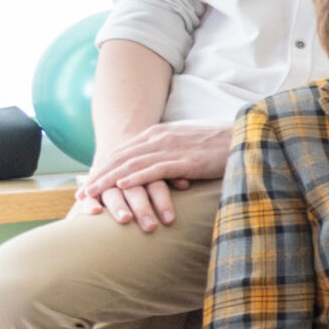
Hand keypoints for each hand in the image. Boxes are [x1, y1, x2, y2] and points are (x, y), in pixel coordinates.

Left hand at [75, 121, 231, 231]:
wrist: (247, 137)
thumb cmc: (219, 147)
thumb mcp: (187, 149)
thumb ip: (168, 157)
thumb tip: (155, 173)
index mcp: (159, 134)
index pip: (123, 151)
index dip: (103, 167)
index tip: (87, 183)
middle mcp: (160, 138)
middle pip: (121, 157)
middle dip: (99, 175)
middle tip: (81, 194)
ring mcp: (173, 148)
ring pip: (132, 164)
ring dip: (109, 179)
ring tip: (93, 193)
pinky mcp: (186, 160)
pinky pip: (155, 169)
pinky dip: (136, 177)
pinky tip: (122, 186)